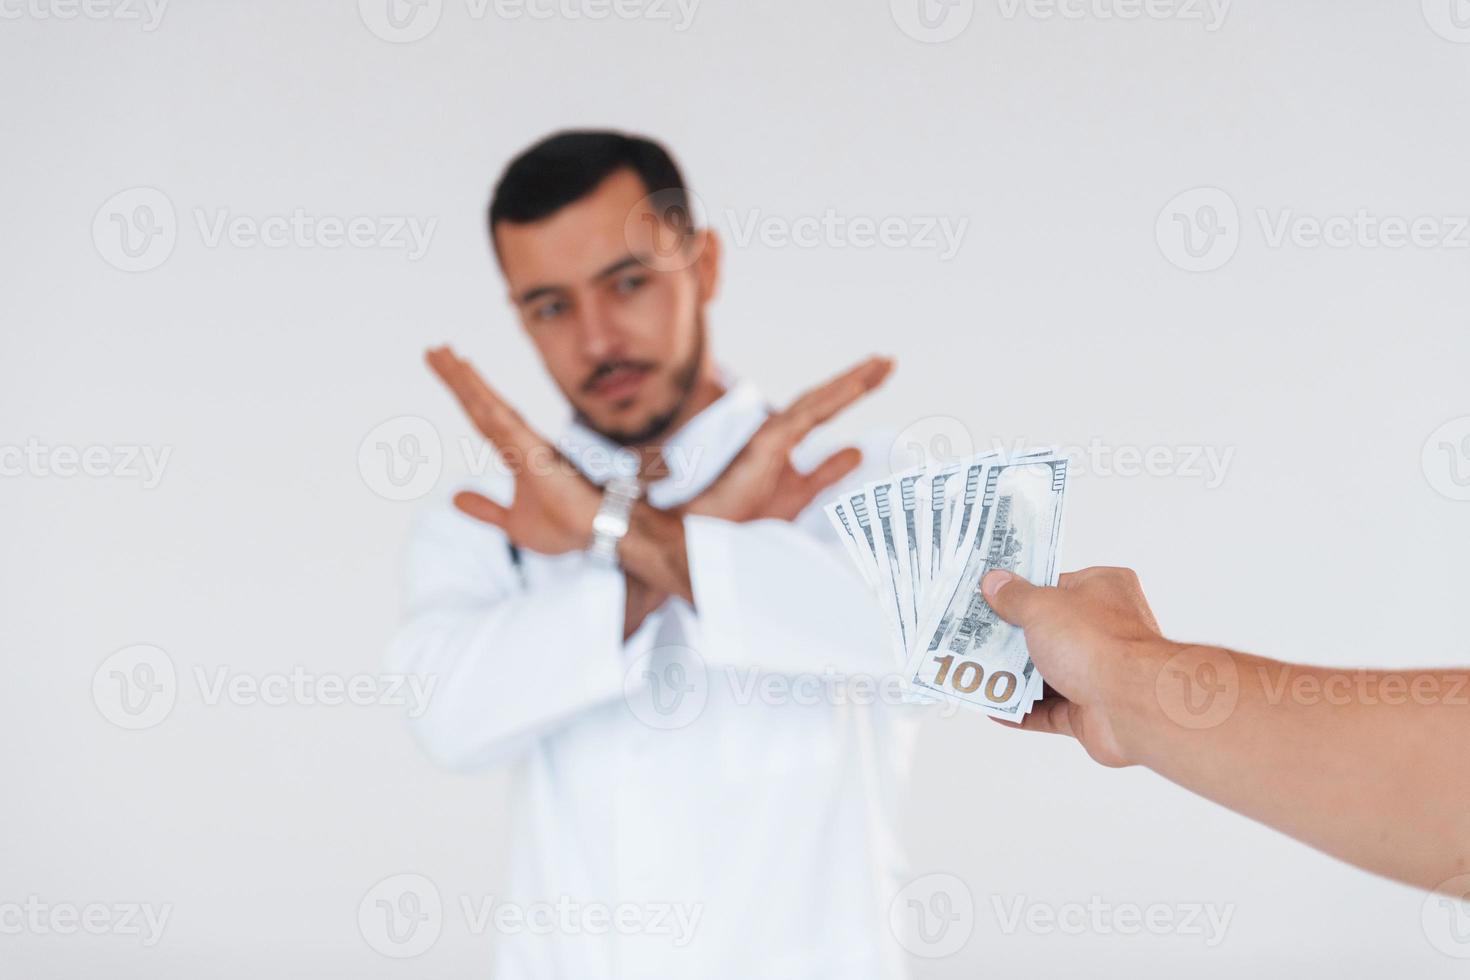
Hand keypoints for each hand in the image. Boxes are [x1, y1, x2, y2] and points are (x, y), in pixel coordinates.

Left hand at [427, 346, 600, 553]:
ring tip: (444, 354)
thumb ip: (484, 508)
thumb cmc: (563, 528)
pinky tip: (474, 392)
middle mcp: (523, 441)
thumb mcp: (512, 523)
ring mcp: (531, 445)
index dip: (463, 393)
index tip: (443, 368)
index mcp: (517, 452)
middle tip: (434, 350)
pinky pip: (511, 430)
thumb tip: (453, 498)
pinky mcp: (540, 457)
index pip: (482, 417)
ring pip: (492, 407)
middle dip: (457, 378)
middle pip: (482, 404)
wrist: (599, 535)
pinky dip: (492, 410)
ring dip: (468, 382)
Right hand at [686, 356, 893, 521]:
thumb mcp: (799, 495)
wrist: (705, 537)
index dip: (850, 393)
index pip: (823, 410)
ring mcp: (771, 435)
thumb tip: (857, 451)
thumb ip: (827, 472)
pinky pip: (807, 416)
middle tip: (887, 362)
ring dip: (850, 382)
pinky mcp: (767, 442)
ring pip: (818, 401)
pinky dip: (834, 399)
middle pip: (823, 399)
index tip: (877, 377)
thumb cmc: (743, 519)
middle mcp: (777, 433)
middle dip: (856, 380)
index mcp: (783, 443)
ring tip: (880, 365)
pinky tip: (857, 387)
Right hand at [981, 566, 1172, 767]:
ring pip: (1046, 672)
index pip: (1055, 585)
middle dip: (1011, 637)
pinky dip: (1021, 710)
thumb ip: (1014, 597)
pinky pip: (1048, 710)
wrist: (1132, 704)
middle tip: (972, 636)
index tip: (988, 597)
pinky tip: (993, 707)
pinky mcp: (1090, 710)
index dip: (1021, 591)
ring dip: (1013, 676)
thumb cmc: (1097, 643)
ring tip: (974, 671)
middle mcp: (1104, 628)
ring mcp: (1098, 671)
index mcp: (1103, 590)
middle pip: (1047, 630)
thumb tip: (994, 583)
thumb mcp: (1042, 607)